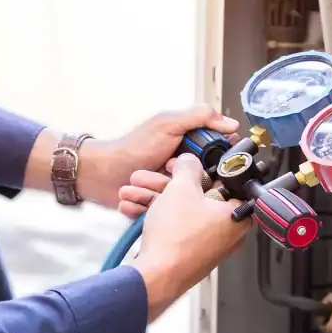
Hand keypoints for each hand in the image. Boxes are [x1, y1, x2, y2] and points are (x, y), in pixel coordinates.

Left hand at [24, 104, 238, 211]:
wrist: (101, 173)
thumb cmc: (132, 147)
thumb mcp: (167, 125)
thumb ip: (198, 118)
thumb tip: (230, 123)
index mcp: (190, 147)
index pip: (218, 157)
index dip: (219, 163)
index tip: (212, 166)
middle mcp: (185, 169)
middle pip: (206, 182)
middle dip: (189, 183)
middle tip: (171, 173)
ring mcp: (174, 189)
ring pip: (187, 201)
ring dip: (167, 194)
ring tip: (151, 185)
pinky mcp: (163, 207)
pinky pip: (169, 214)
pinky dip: (156, 208)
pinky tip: (144, 201)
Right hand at [122, 154, 250, 320]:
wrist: (155, 276)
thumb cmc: (176, 239)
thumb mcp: (182, 188)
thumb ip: (188, 168)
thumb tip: (190, 162)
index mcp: (237, 216)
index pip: (227, 184)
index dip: (205, 169)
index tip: (188, 164)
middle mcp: (225, 232)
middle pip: (198, 196)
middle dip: (167, 184)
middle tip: (152, 176)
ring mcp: (206, 244)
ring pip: (181, 211)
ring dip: (154, 198)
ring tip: (131, 191)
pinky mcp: (187, 253)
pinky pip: (174, 227)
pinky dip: (155, 216)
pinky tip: (131, 208)